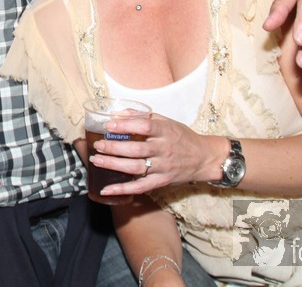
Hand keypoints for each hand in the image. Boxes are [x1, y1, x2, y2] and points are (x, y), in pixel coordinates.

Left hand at [89, 115, 219, 196]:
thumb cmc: (182, 137)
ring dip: (113, 165)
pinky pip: (140, 187)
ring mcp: (163, 167)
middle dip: (114, 147)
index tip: (109, 125)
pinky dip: (122, 189)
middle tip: (98, 145)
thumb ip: (143, 117)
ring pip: (135, 167)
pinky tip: (107, 189)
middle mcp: (164, 149)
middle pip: (136, 149)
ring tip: (97, 160)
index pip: (144, 127)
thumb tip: (118, 113)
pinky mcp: (162, 182)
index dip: (125, 125)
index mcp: (165, 131)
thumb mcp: (166, 121)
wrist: (204, 158)